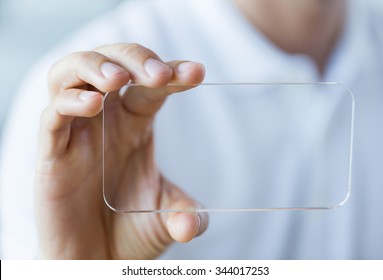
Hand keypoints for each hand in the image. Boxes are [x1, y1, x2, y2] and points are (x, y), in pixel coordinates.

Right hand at [35, 43, 207, 258]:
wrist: (97, 259)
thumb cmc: (130, 231)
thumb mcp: (168, 219)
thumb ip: (188, 217)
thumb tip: (191, 225)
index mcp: (137, 124)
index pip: (152, 84)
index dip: (173, 72)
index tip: (197, 73)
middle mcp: (107, 119)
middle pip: (112, 61)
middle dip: (136, 59)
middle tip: (160, 75)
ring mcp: (77, 132)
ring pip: (71, 73)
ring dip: (95, 65)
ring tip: (118, 78)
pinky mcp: (53, 153)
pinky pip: (53, 115)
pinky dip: (70, 102)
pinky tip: (94, 105)